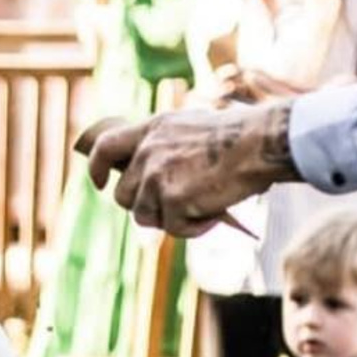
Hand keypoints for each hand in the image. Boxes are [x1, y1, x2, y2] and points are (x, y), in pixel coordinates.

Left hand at [77, 103, 291, 234]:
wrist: (259, 144)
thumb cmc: (237, 137)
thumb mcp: (190, 127)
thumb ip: (165, 147)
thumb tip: (152, 178)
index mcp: (151, 130)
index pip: (105, 147)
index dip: (96, 168)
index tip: (98, 183)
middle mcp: (147, 152)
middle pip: (123, 195)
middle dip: (144, 207)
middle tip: (173, 207)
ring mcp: (157, 176)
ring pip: (145, 216)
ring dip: (171, 219)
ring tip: (201, 208)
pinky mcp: (173, 198)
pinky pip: (173, 227)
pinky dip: (193, 228)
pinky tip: (213, 214)